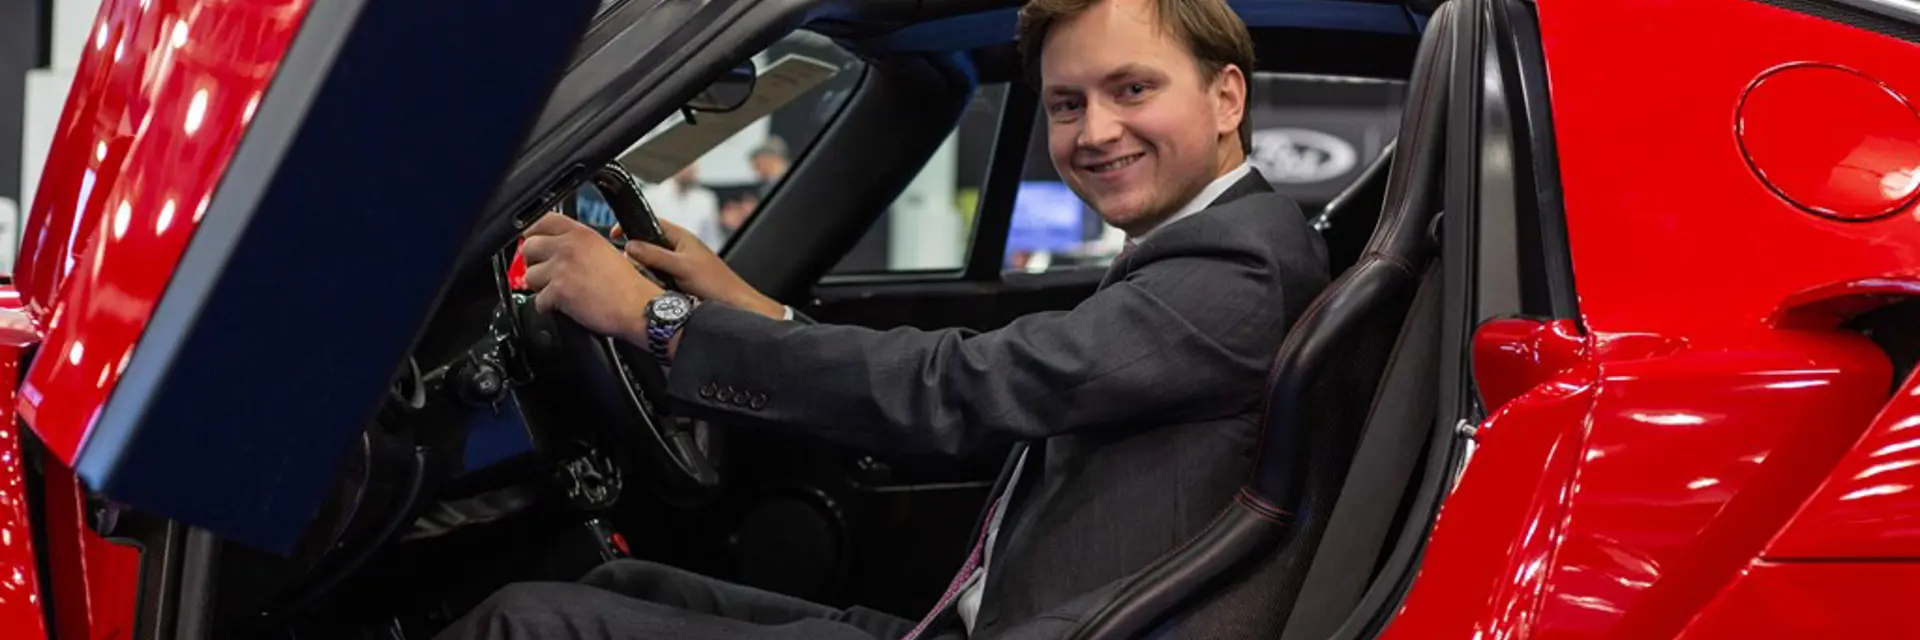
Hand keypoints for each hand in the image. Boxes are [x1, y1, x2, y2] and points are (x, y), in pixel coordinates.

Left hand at [521, 213, 662, 342]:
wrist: (638, 307)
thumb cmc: (627, 284)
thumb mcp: (604, 250)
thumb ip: (578, 243)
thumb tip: (553, 247)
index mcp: (581, 234)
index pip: (541, 221)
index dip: (533, 233)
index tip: (534, 243)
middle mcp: (569, 247)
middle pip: (528, 247)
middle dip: (534, 262)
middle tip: (546, 272)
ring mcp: (562, 268)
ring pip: (529, 276)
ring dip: (540, 287)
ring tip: (559, 291)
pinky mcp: (559, 291)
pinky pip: (538, 301)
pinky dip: (548, 307)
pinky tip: (563, 306)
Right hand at [615, 219, 784, 319]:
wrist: (734, 306)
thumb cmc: (716, 284)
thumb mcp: (682, 266)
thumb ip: (655, 255)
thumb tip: (630, 246)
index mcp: (681, 238)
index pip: (651, 223)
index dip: (632, 226)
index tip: (615, 234)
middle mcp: (679, 249)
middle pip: (648, 244)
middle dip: (635, 252)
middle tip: (626, 262)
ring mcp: (678, 266)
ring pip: (651, 263)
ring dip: (644, 269)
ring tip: (640, 277)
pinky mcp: (678, 282)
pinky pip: (657, 278)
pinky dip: (651, 282)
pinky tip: (650, 289)